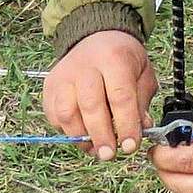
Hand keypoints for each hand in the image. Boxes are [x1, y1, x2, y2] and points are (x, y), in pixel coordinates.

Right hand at [42, 29, 156, 160]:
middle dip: (101, 135)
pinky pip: (53, 115)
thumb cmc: (123, 59)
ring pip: (66, 112)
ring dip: (81, 137)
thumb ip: (142, 102)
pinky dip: (66, 131)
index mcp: (114, 59)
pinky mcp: (50, 86)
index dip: (125, 125)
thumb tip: (140, 129)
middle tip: (109, 155)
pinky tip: (82, 135)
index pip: (120, 97)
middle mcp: (86, 66)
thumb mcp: (143, 74)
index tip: (130, 146)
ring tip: (95, 148)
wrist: (96, 37)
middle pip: (90, 105)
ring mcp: (64, 76)